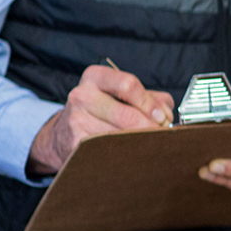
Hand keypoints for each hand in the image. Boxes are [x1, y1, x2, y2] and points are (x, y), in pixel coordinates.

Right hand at [27, 64, 174, 176]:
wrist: (64, 132)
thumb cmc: (104, 110)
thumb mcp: (124, 95)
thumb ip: (152, 99)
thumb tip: (166, 116)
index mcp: (96, 77)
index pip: (128, 84)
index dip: (149, 104)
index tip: (162, 118)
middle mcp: (82, 95)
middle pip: (127, 114)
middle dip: (150, 128)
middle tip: (160, 136)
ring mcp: (75, 119)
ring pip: (120, 135)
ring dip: (140, 142)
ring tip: (148, 144)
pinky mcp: (74, 141)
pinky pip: (109, 149)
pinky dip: (125, 153)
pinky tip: (130, 153)